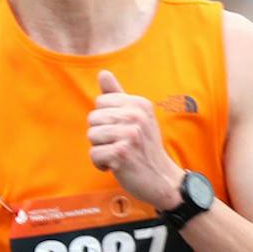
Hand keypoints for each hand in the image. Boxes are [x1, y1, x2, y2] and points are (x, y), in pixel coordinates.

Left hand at [87, 70, 183, 211]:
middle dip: (101, 135)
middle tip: (120, 144)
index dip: (105, 119)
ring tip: (119, 154)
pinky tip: (116, 166)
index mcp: (139, 103)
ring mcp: (130, 134)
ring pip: (91, 136)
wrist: (161, 178)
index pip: (100, 102)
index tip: (121, 129)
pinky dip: (101, 164)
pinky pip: (94, 154)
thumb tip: (102, 73)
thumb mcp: (136, 117)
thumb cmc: (144, 147)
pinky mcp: (121, 153)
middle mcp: (136, 116)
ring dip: (101, 150)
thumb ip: (117, 95)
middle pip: (93, 118)